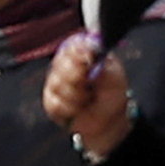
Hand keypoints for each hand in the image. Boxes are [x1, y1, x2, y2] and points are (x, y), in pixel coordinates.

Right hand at [46, 31, 132, 159]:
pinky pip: (54, 103)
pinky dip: (70, 108)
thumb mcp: (114, 77)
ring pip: (56, 85)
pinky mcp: (50, 101)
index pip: (72, 46)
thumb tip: (89, 55)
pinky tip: (79, 108)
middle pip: (60, 64)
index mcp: (83, 54)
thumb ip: (102, 64)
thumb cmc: (111, 95)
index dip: (79, 54)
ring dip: (77, 95)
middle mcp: (66, 65)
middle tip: (90, 85)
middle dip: (77, 77)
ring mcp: (55, 83)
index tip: (90, 62)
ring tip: (88, 98)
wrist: (108, 119)